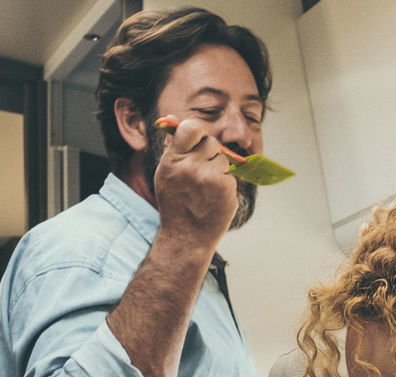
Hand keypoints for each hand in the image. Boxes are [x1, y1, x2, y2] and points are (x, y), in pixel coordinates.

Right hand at [153, 117, 238, 247]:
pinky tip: (213, 199)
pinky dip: (224, 185)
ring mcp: (212, 179)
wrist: (186, 238)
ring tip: (205, 189)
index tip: (198, 139)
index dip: (198, 131)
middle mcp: (193, 167)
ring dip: (217, 170)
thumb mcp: (165, 174)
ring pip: (223, 159)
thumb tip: (174, 119)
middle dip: (209, 154)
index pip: (191, 127)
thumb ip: (173, 147)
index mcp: (174, 161)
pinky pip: (230, 176)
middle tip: (200, 172)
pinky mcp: (227, 190)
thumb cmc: (175, 205)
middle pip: (211, 142)